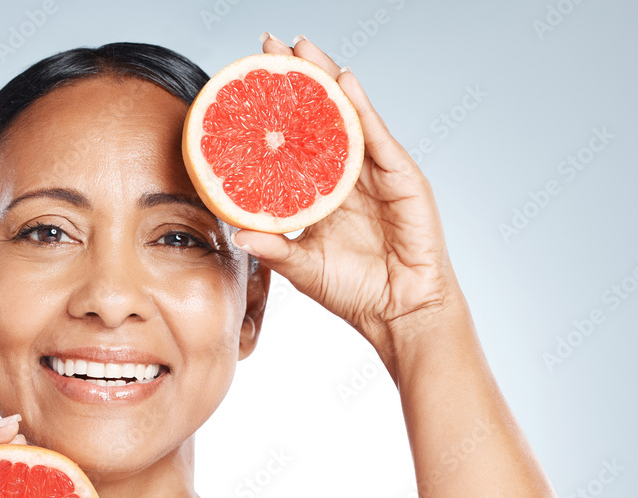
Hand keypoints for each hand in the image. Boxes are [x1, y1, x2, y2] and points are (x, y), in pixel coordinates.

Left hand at [236, 34, 464, 378]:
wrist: (400, 313)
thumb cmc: (355, 291)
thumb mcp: (302, 267)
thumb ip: (273, 248)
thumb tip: (235, 232)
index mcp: (323, 192)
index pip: (294, 142)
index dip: (273, 113)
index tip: (244, 83)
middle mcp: (347, 175)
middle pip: (319, 116)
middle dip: (296, 79)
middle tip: (268, 44)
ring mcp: (375, 172)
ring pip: (346, 116)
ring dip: (324, 79)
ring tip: (301, 48)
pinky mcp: (402, 177)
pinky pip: (377, 136)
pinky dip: (360, 107)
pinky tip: (344, 80)